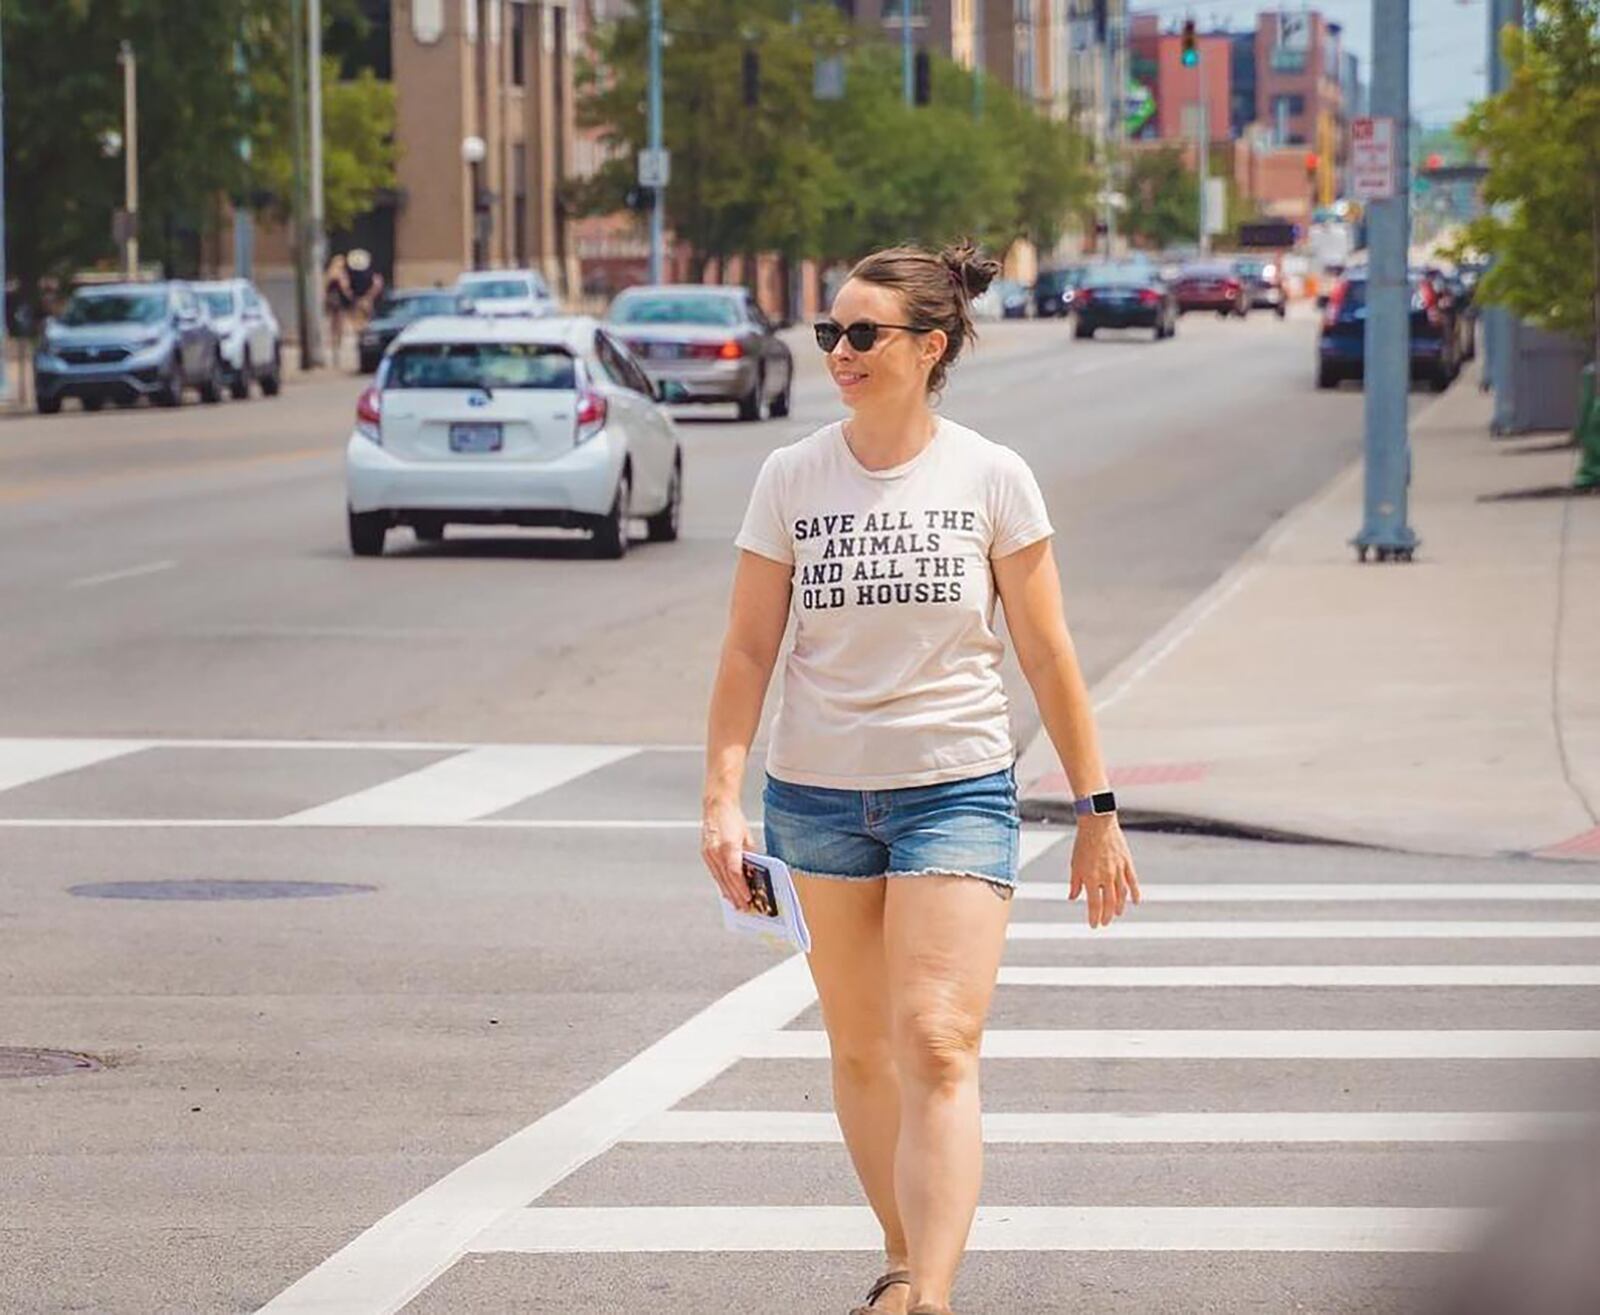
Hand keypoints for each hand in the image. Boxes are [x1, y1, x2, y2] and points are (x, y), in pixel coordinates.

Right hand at [701, 794, 754, 912]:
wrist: (717, 806)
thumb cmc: (734, 819)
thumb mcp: (747, 837)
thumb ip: (750, 855)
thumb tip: (754, 872)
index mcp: (728, 846)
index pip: (735, 872)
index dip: (741, 887)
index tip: (748, 898)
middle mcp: (716, 851)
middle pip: (727, 879)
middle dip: (736, 895)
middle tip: (744, 907)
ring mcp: (708, 853)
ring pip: (719, 879)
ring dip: (728, 893)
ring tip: (736, 904)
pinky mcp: (705, 854)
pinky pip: (714, 873)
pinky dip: (721, 883)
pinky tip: (726, 892)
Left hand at [1068, 816, 1140, 928]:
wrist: (1097, 823)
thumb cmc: (1083, 843)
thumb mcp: (1075, 864)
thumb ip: (1075, 883)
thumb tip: (1072, 897)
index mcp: (1091, 878)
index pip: (1094, 904)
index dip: (1094, 917)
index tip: (1094, 925)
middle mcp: (1105, 876)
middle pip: (1109, 903)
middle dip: (1107, 916)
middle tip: (1105, 923)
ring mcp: (1118, 870)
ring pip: (1122, 894)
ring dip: (1119, 906)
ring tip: (1117, 914)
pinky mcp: (1127, 862)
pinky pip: (1133, 881)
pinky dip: (1135, 893)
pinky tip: (1135, 901)